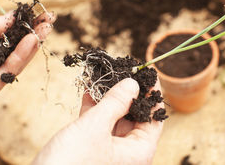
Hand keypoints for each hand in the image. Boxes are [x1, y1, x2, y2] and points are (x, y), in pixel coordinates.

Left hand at [0, 12, 54, 115]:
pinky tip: (31, 41)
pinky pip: (8, 73)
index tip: (39, 13)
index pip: (4, 32)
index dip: (22, 23)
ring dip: (32, 43)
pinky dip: (21, 57)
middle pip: (13, 45)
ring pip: (14, 59)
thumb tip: (13, 17)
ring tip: (45, 29)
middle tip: (49, 20)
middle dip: (31, 32)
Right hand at [34, 78, 163, 164]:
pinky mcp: (92, 150)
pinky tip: (89, 89)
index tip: (148, 74)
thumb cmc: (69, 163)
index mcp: (138, 152)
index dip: (153, 95)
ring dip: (109, 97)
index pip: (155, 119)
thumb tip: (133, 84)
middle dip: (128, 92)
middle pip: (135, 117)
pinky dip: (94, 107)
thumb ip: (115, 103)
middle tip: (124, 70)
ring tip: (106, 74)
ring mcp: (109, 152)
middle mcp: (127, 153)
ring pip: (115, 118)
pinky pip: (98, 124)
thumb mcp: (95, 127)